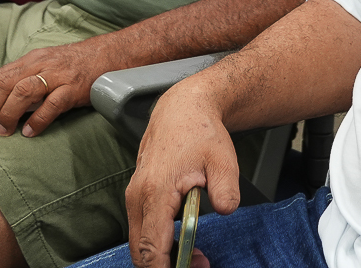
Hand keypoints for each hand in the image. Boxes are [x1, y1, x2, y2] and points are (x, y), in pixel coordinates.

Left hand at [0, 38, 113, 138]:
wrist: (110, 55)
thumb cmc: (75, 65)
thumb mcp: (46, 66)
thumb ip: (24, 81)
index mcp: (30, 60)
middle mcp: (40, 65)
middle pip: (5, 84)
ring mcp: (57, 76)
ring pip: (23, 91)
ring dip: (8, 113)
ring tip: (4, 131)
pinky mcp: (74, 87)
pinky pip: (52, 104)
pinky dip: (38, 120)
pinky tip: (30, 132)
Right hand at [126, 82, 241, 267]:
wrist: (182, 108)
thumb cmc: (200, 131)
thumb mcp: (223, 159)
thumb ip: (225, 188)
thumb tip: (225, 210)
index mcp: (156, 191)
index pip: (151, 247)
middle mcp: (138, 196)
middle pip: (140, 252)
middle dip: (165, 266)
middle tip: (200, 264)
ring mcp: (134, 196)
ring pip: (139, 242)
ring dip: (163, 256)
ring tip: (198, 255)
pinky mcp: (137, 195)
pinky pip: (141, 229)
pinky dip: (158, 242)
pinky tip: (183, 239)